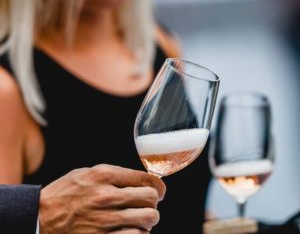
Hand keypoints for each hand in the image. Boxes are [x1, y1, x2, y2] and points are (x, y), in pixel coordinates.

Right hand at [39, 164, 165, 233]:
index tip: (159, 191)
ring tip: (142, 219)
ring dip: (150, 219)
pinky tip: (133, 231)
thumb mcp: (87, 173)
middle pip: (150, 198)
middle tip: (149, 205)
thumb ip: (114, 175)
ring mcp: (103, 219)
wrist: (38, 216)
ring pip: (148, 218)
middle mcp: (106, 195)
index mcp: (104, 175)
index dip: (158, 186)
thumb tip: (141, 180)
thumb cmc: (64, 193)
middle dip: (154, 202)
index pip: (145, 178)